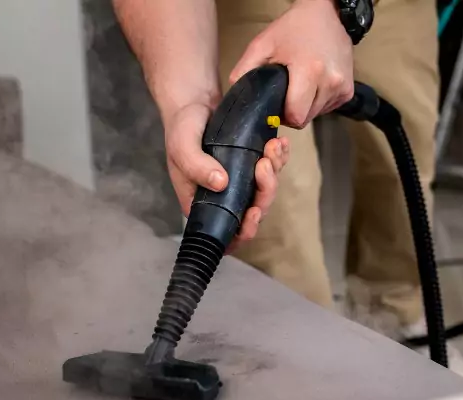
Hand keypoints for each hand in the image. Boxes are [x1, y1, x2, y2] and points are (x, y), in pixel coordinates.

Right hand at [165, 103, 289, 248]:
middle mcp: (223, 198)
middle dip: (265, 190)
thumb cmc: (182, 128)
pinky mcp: (251, 165)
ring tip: (273, 146)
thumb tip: (221, 184)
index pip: (227, 233)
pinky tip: (280, 143)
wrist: (193, 103)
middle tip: (265, 162)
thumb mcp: (182, 146)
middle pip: (254, 210)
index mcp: (203, 204)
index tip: (254, 210)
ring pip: (266, 190)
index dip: (244, 230)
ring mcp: (240, 183)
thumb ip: (196, 166)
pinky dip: (279, 158)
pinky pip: (272, 169)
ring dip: (275, 170)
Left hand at [230, 0, 353, 128]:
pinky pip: (327, 108)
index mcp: (310, 71)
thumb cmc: (293, 28)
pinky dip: (318, 102)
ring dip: (306, 107)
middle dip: (292, 112)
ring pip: (316, 115)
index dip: (282, 116)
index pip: (296, 117)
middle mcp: (331, 81)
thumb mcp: (262, 45)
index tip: (276, 105)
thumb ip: (245, 71)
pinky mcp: (348, 90)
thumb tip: (237, 96)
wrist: (325, 14)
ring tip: (300, 84)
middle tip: (286, 92)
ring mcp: (342, 87)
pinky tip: (313, 84)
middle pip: (305, 119)